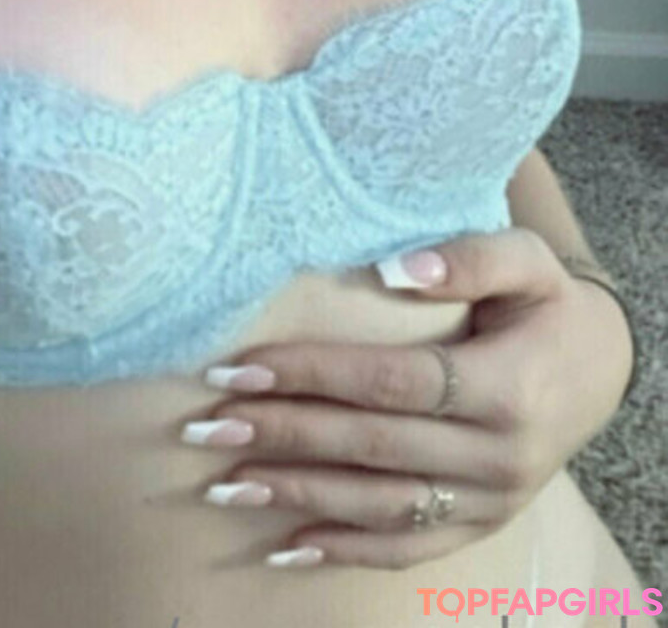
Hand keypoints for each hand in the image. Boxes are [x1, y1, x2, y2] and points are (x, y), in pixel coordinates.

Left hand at [182, 227, 634, 570]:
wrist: (601, 367)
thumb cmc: (548, 303)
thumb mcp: (528, 260)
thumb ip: (468, 257)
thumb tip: (392, 269)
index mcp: (505, 386)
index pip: (389, 382)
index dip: (311, 374)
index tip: (238, 366)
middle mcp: (498, 456)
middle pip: (371, 447)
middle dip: (281, 434)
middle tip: (206, 427)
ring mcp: (489, 501)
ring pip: (379, 504)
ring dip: (296, 496)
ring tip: (223, 484)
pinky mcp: (480, 526)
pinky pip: (407, 547)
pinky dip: (344, 550)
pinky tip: (285, 545)